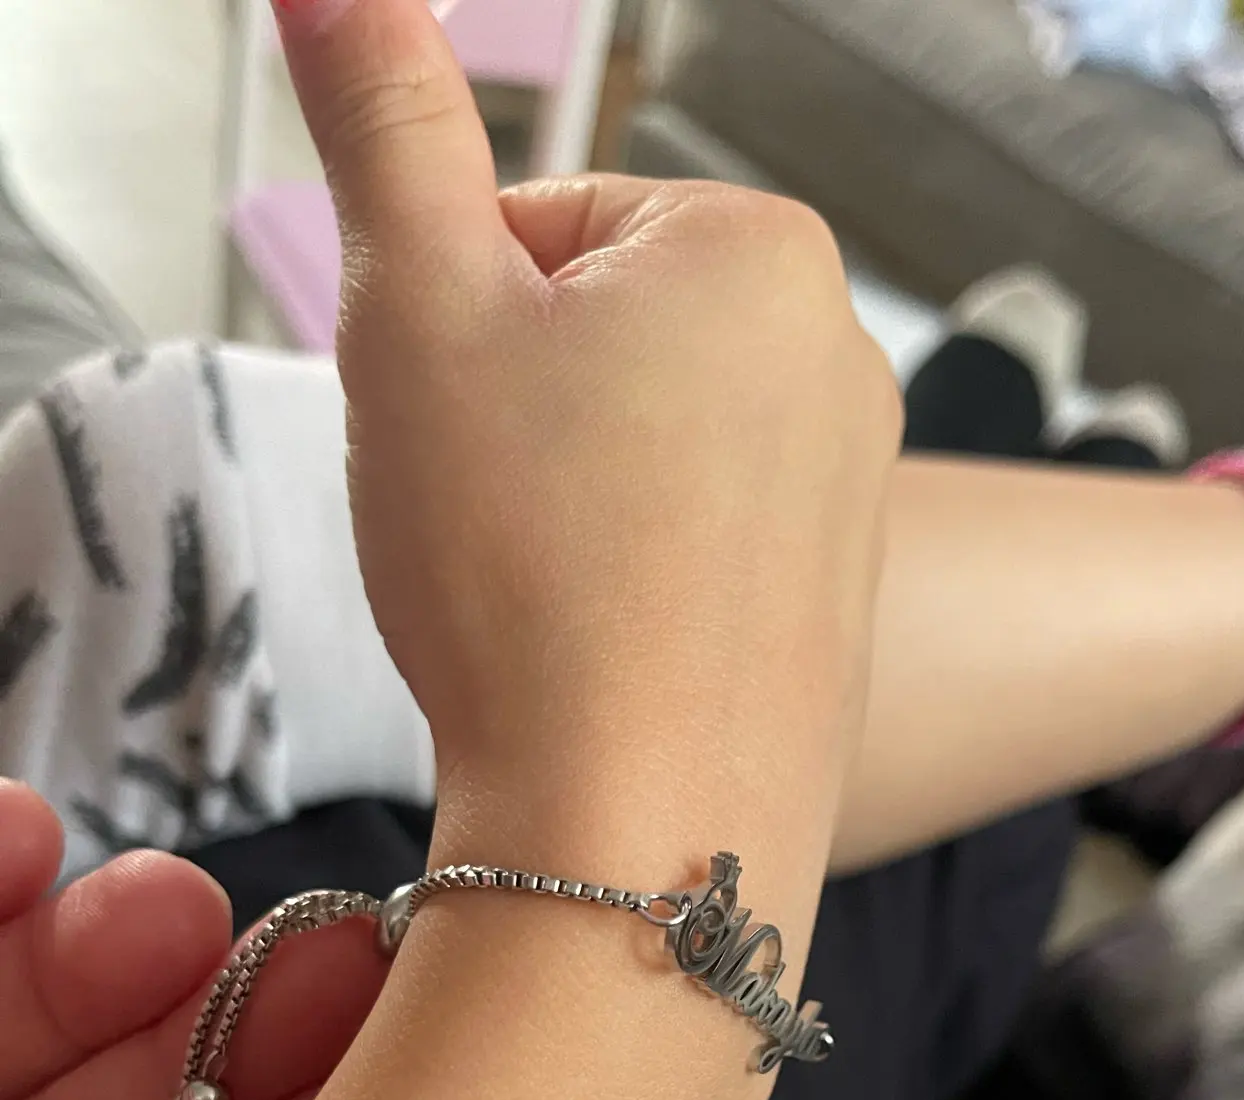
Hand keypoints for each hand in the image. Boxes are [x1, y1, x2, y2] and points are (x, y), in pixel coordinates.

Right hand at [276, 0, 899, 898]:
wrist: (638, 826)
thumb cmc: (529, 571)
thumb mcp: (417, 311)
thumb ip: (384, 125)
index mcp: (758, 249)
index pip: (544, 226)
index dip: (452, 321)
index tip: (444, 427)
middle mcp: (841, 357)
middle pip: (604, 337)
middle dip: (514, 410)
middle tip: (480, 521)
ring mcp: (855, 493)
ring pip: (644, 451)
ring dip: (561, 500)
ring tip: (536, 597)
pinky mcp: (840, 608)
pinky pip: (696, 551)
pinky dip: (629, 581)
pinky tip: (594, 649)